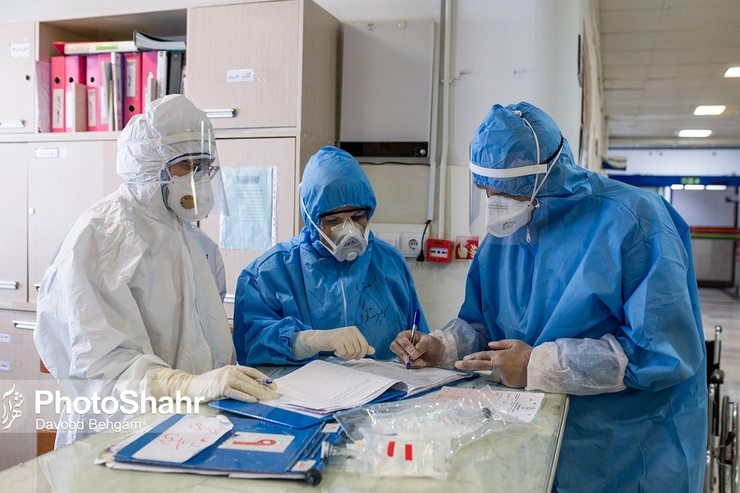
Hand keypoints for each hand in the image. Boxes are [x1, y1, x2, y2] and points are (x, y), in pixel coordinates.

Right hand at [151, 366, 278, 402]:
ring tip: (268, 399)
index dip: (264, 379)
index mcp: (232, 368)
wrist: (190, 387)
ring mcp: (225, 378)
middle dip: (265, 388)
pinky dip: (245, 396)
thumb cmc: (207, 385)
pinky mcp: (220, 387)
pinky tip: (253, 400)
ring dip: (259, 393)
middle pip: (251, 380)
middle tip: (275, 395)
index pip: (252, 372)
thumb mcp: (224, 380)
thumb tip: (254, 390)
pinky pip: (236, 393)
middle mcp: (230, 371)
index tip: (274, 386)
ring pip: (246, 386)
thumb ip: (237, 382)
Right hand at [301, 327, 374, 359]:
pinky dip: (339, 355)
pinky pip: (343, 353)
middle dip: (351, 356)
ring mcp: (343, 334)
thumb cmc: (336, 341)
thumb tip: (373, 351)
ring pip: (351, 353)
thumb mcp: (349, 342)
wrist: (320, 338)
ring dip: (345, 356)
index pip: (364, 345)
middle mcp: (350, 330)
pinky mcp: (335, 339)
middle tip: (344, 354)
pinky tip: (335, 350)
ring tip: (340, 351)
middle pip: (357, 350)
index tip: (356, 357)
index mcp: (355, 330)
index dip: (361, 354)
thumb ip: (360, 346)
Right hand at [390, 331, 443, 367]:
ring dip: (411, 362)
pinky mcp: (406, 362)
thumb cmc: (433, 345)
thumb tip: (413, 354)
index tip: (412, 351)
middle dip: (403, 354)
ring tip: (422, 362)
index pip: (401, 338)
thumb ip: (422, 345)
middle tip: (412, 359)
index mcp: (408, 335)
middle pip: (394, 347)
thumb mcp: (430, 342)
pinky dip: (413, 366)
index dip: (405, 344)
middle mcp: (404, 344)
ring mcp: (404, 353)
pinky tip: (421, 364)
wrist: (438, 356)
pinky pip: (405, 365)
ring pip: (400, 358)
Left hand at [454, 339, 532, 387]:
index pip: (481, 356)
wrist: (537, 367)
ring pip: (493, 374)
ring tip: (509, 367)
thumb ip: (500, 344)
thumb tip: (489, 344)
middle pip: (479, 365)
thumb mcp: (514, 343)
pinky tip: (514, 373)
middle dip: (467, 365)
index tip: (461, 360)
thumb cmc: (527, 353)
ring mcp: (501, 376)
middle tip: (456, 365)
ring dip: (496, 372)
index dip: (471, 358)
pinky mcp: (506, 383)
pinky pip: (502, 380)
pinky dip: (505, 377)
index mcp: (498, 355)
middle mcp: (497, 366)